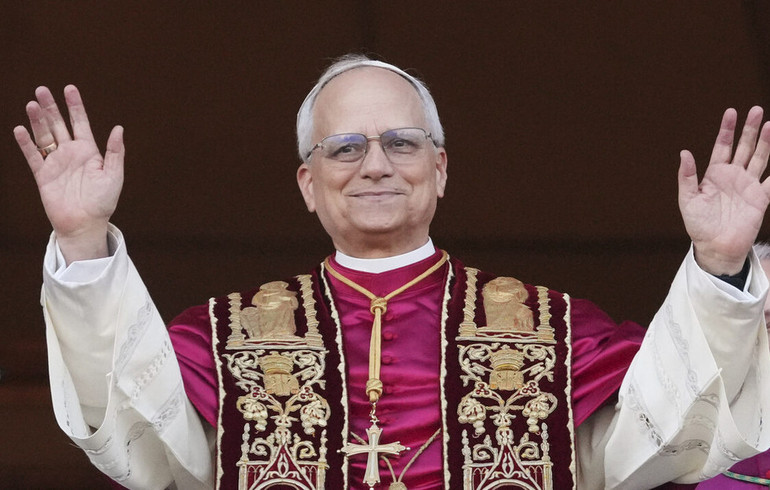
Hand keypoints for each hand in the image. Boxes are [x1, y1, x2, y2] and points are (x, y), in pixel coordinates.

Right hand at [14, 85, 123, 263]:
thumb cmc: (103, 201)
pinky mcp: (43, 175)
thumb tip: (118, 128)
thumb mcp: (114, 175)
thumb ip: (115, 152)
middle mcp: (71, 154)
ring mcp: (56, 163)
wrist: (85, 224)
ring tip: (32, 104)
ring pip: (44, 136)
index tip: (69, 89)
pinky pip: (33, 156)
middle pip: (58, 124)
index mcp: (89, 152)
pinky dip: (26, 143)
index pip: (80, 123)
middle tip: (41, 89)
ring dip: (37, 121)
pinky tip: (20, 129)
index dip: (75, 106)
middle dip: (51, 107)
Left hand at [678, 106, 769, 274]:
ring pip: (760, 157)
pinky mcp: (761, 198)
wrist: (715, 246)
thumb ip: (687, 176)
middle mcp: (733, 176)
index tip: (731, 112)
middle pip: (744, 147)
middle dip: (749, 129)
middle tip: (755, 109)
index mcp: (714, 174)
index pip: (722, 146)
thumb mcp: (687, 199)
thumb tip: (684, 152)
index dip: (726, 129)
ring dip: (765, 142)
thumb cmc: (698, 224)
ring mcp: (748, 185)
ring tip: (769, 124)